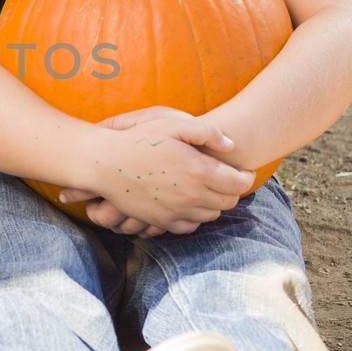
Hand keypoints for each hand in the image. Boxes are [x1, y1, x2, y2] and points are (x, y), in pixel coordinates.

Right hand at [56, 110, 252, 235]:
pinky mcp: (162, 221)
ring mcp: (176, 211)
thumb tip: (231, 146)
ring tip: (209, 188)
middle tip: (228, 179)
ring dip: (215, 203)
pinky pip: (191, 226)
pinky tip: (190, 202)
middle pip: (228, 202)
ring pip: (211, 215)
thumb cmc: (139, 140)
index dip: (245, 177)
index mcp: (198, 170)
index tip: (243, 171)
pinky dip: (196, 216)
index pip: (238, 184)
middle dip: (233, 191)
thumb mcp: (173, 124)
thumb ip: (208, 132)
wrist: (105, 164)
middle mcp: (191, 195)